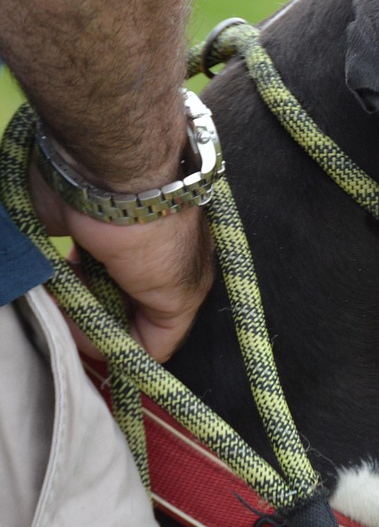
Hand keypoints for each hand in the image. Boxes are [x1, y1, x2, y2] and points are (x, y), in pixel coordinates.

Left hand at [28, 160, 213, 361]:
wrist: (111, 169)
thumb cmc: (154, 234)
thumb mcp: (177, 295)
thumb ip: (162, 336)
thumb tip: (128, 356)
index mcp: (181, 279)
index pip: (152, 335)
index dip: (124, 348)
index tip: (98, 346)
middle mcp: (147, 267)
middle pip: (116, 316)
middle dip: (94, 324)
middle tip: (72, 319)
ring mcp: (108, 251)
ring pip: (85, 298)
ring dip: (70, 304)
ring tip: (58, 296)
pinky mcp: (75, 234)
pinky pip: (59, 275)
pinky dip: (52, 283)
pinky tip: (50, 279)